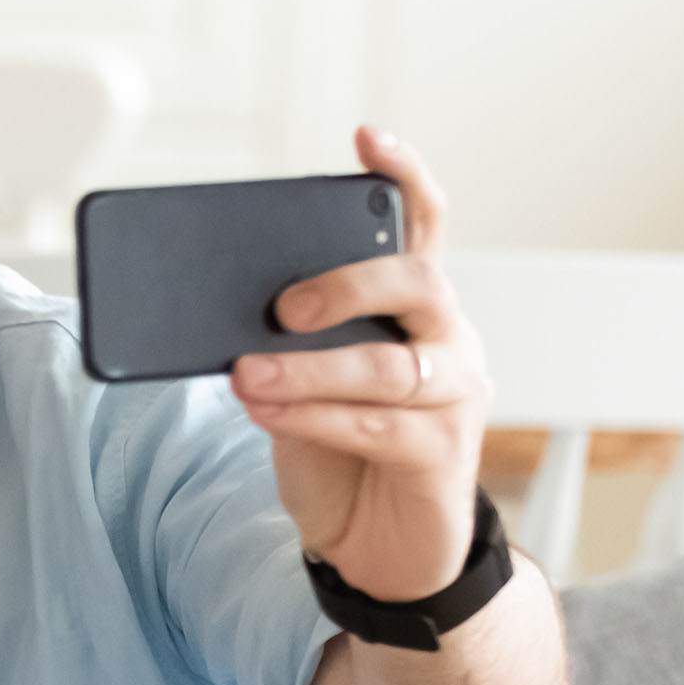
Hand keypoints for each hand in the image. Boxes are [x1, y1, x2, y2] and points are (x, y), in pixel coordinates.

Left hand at [233, 127, 489, 603]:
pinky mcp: (443, 455)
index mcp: (413, 309)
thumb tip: (227, 311)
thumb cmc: (337, 454)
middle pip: (418, 282)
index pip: (425, 225)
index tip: (367, 135)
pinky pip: (377, 426)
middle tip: (282, 307)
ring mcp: (456, 397)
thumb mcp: (300, 384)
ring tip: (247, 374)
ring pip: (389, 366)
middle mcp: (447, 341)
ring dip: (309, 370)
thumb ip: (287, 343)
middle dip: (346, 283)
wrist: (371, 549)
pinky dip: (314, 416)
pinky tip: (265, 410)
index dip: (403, 176)